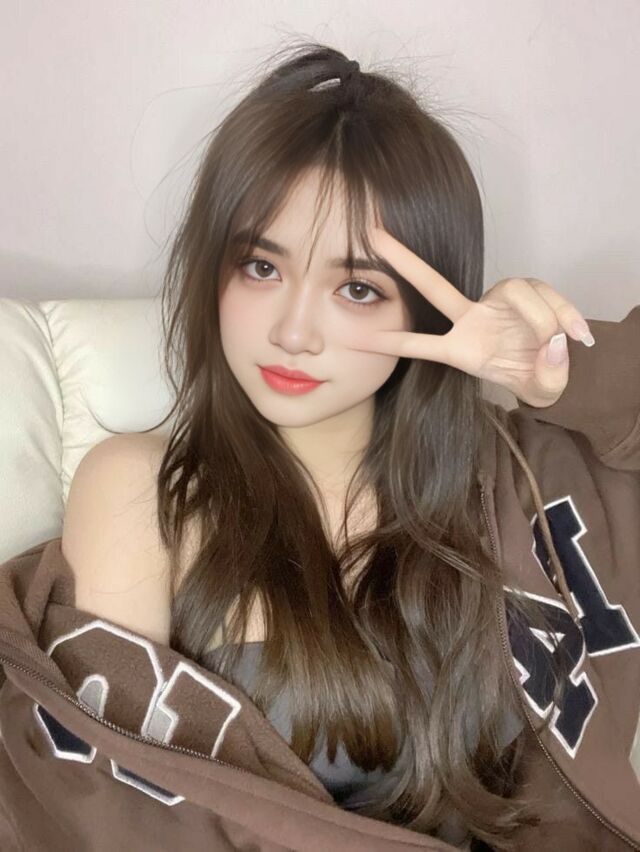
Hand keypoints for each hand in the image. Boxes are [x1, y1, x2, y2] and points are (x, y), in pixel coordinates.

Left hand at [344, 227, 594, 407]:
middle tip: (372, 236)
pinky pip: (544, 294)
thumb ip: (548, 374)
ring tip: (557, 342)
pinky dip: (563, 311)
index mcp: (463, 350)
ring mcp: (496, 302)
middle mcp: (472, 319)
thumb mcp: (543, 388)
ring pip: (516, 292)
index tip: (355, 338)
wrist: (556, 368)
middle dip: (403, 261)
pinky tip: (576, 332)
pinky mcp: (525, 291)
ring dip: (542, 317)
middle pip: (433, 285)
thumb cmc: (535, 379)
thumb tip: (554, 344)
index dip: (392, 342)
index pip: (421, 345)